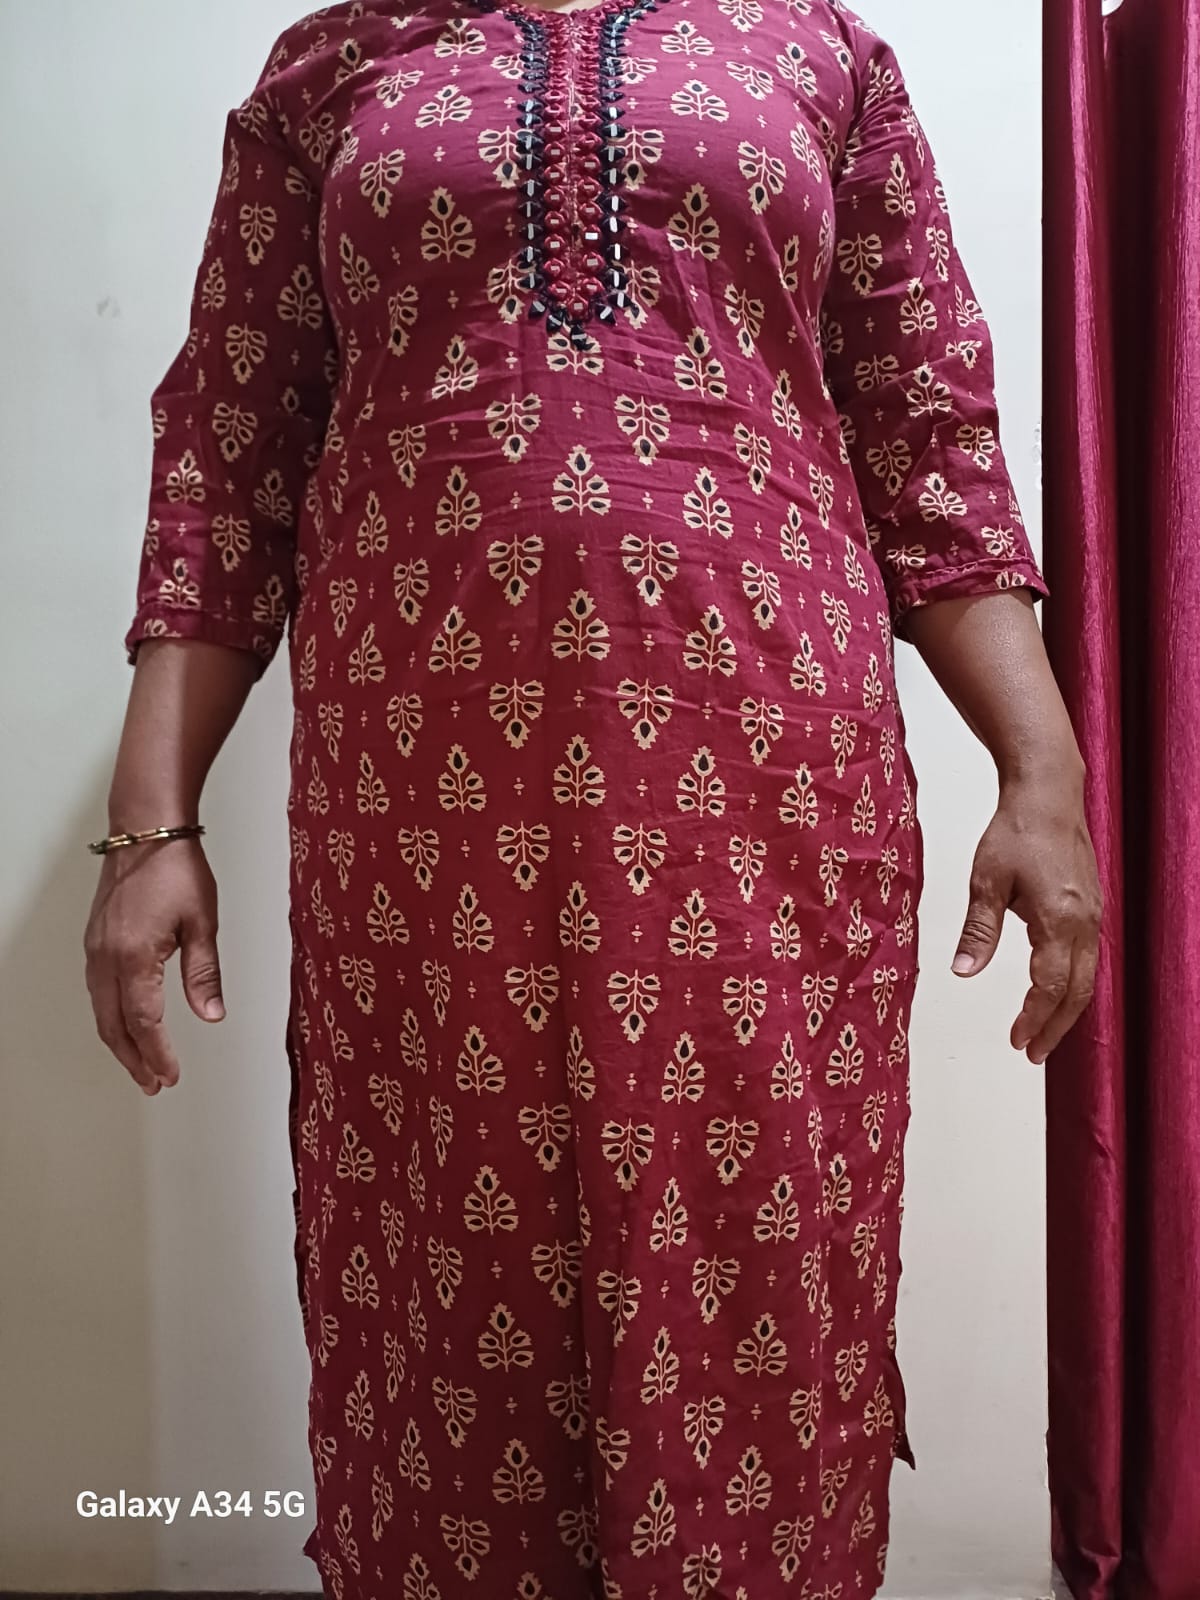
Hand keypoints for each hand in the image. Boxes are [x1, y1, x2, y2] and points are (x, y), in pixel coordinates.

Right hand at [83, 837, 225, 1094]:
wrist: (146, 829)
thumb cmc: (175, 867)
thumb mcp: (202, 923)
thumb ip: (204, 973)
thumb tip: (210, 1015)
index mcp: (134, 956)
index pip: (144, 1021)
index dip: (157, 1054)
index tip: (170, 1076)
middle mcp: (106, 957)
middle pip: (115, 1025)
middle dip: (134, 1059)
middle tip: (154, 1083)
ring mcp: (95, 949)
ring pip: (102, 1011)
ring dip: (121, 1041)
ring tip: (141, 1064)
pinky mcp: (95, 940)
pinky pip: (98, 990)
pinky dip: (111, 1016)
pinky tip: (125, 1023)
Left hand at [950, 768, 1101, 1063]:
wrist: (1048, 794)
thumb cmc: (1017, 830)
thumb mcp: (986, 883)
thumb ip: (978, 932)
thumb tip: (963, 972)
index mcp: (1059, 919)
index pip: (1051, 986)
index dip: (1035, 1018)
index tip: (1018, 1041)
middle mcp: (1085, 921)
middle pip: (1078, 991)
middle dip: (1055, 1027)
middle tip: (1031, 1051)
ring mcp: (1093, 914)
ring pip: (1088, 977)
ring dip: (1066, 1008)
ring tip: (1041, 1031)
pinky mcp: (1092, 906)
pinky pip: (1089, 957)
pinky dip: (1074, 983)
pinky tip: (1056, 991)